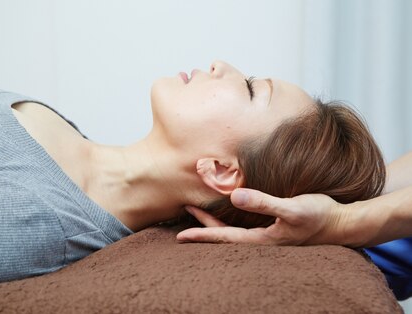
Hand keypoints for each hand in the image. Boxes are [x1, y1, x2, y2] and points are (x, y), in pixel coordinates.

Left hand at [176, 188, 348, 245]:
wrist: (342, 223)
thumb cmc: (320, 216)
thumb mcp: (293, 208)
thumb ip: (264, 203)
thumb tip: (235, 196)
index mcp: (263, 239)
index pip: (225, 238)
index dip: (202, 235)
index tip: (181, 236)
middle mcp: (262, 240)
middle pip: (225, 235)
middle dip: (203, 226)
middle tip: (184, 213)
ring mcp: (268, 235)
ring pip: (233, 230)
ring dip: (214, 223)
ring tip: (198, 212)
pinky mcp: (274, 228)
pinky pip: (245, 225)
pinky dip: (230, 219)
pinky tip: (228, 212)